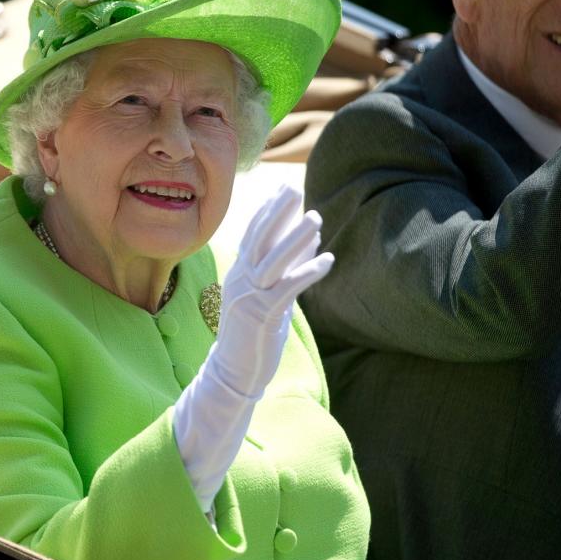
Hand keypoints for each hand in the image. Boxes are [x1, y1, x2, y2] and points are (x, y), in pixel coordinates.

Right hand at [209, 184, 333, 396]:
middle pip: (258, 239)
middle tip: (293, 189)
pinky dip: (308, 271)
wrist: (233, 371)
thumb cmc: (253, 332)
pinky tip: (327, 259)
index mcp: (239, 272)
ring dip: (295, 238)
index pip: (253, 234)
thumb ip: (288, 266)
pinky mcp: (263, 316)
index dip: (268, 210)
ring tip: (315, 217)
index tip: (284, 188)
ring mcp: (249, 297)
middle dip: (277, 212)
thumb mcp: (270, 294)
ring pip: (272, 260)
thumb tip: (311, 237)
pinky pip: (288, 289)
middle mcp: (241, 280)